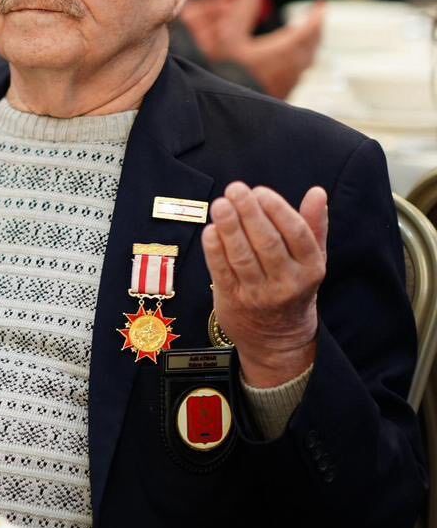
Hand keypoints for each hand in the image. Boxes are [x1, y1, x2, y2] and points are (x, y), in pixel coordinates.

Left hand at [201, 181, 326, 386]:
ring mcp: (259, 293)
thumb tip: (317, 192)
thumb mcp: (312, 259)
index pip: (296, 234)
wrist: (277, 338)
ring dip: (230, 228)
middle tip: (235, 189)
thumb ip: (313, 225)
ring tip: (220, 204)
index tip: (260, 191)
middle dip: (249, 213)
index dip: (278, 210)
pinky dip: (215, 250)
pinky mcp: (233, 300)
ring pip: (243, 257)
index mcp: (310, 267)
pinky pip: (222, 272)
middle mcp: (287, 282)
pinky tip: (210, 230)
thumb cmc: (293, 287)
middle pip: (267, 243)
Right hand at [228, 0, 322, 97]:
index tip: (321, 4)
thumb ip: (241, 12)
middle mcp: (291, 68)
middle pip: (311, 46)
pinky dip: (297, 62)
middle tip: (313, 20)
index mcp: (283, 51)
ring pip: (305, 61)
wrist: (224, 110)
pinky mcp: (280, 96)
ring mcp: (287, 84)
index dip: (316, 15)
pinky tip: (287, 64)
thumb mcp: (227, 37)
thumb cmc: (225, 73)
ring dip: (307, 47)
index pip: (309, 29)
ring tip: (301, 40)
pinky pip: (296, 75)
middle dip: (314, 31)